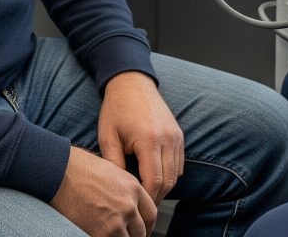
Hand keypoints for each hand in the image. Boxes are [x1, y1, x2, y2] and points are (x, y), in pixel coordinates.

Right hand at [51, 145, 155, 236]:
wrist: (61, 172)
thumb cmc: (81, 168)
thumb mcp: (113, 172)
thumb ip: (125, 191)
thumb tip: (128, 206)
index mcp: (133, 188)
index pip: (151, 214)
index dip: (147, 226)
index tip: (142, 230)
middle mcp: (128, 205)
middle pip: (141, 231)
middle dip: (136, 236)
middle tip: (127, 236)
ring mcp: (116, 221)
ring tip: (112, 235)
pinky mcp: (100, 233)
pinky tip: (100, 235)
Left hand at [99, 72, 183, 205]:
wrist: (132, 82)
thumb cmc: (117, 108)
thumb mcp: (108, 136)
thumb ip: (114, 165)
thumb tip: (120, 188)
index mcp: (149, 139)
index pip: (154, 181)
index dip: (146, 198)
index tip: (135, 203)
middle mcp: (167, 138)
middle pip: (168, 181)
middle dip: (155, 197)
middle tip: (141, 204)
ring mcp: (175, 135)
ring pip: (176, 174)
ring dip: (164, 187)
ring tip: (147, 193)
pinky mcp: (178, 134)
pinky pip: (179, 162)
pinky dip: (170, 174)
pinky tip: (155, 176)